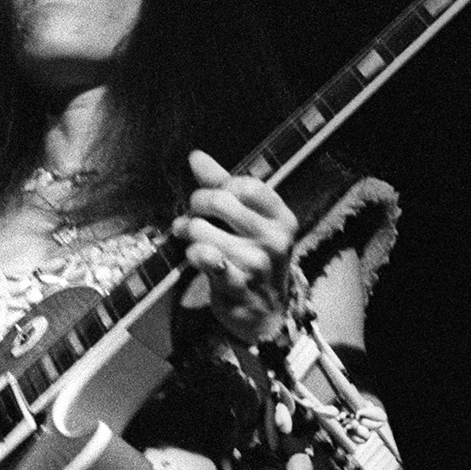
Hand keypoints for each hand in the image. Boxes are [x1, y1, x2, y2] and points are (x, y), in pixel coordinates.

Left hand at [171, 150, 298, 342]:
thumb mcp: (248, 222)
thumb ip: (223, 186)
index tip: (212, 199)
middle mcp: (275, 240)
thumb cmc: (254, 258)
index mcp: (282, 219)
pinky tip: (195, 255)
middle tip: (192, 216)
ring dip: (188, 232)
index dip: (219, 187)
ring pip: (203, 230)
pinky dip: (194, 253)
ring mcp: (258, 264)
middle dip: (197, 206)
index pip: (245, 185)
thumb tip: (195, 155)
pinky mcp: (238, 286)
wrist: (266, 314)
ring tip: (189, 238)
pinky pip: (205, 258)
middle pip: (220, 201)